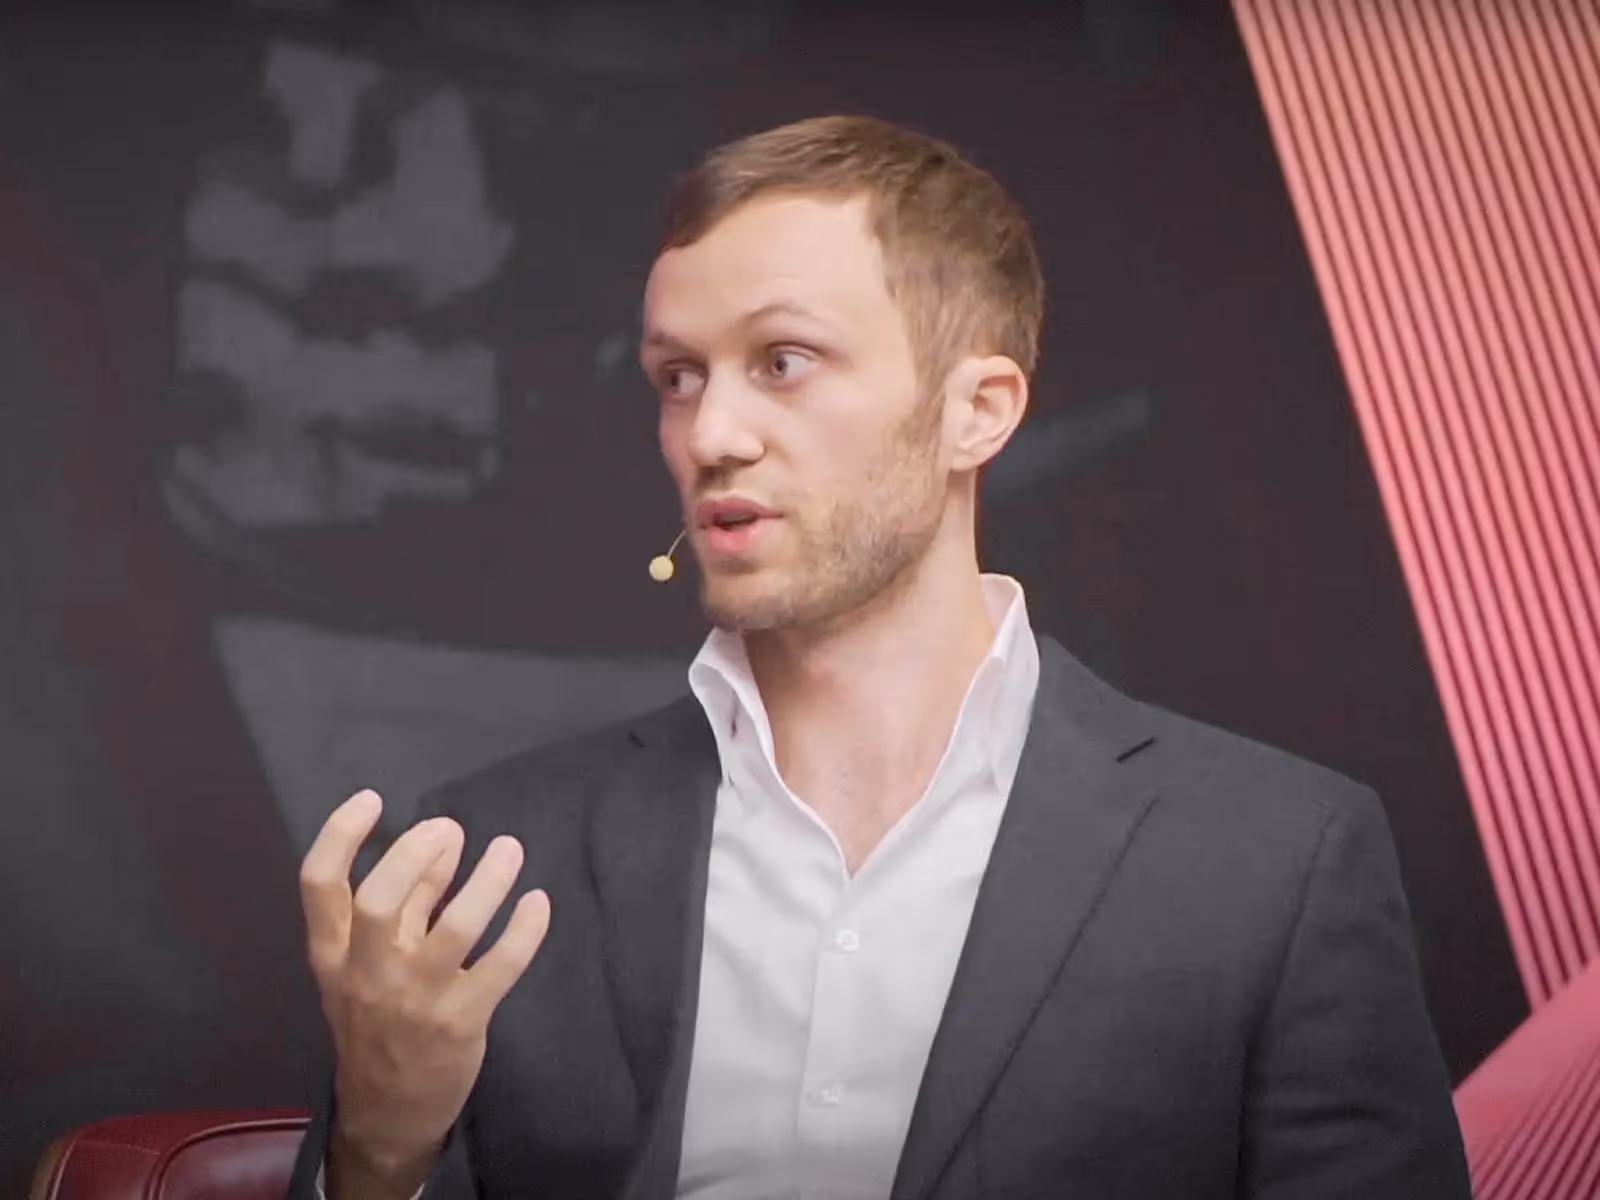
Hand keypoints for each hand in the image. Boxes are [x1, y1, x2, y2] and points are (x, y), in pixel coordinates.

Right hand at [299, 789, 550, 1199]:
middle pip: (380, 902)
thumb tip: (442, 840)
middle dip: (415, 854)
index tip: (371, 799)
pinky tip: (537, 902)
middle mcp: (368, 973)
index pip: (319, 886)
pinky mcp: (461, 1021)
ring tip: (509, 850)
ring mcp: (415, 999)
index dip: (340, 835)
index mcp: (333, 954)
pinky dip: (525, 928)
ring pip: (455, 929)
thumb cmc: (379, 1021)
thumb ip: (404, 903)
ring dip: (487, 881)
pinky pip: (500, 965)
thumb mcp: (368, 964)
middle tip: (449, 828)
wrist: (387, 1113)